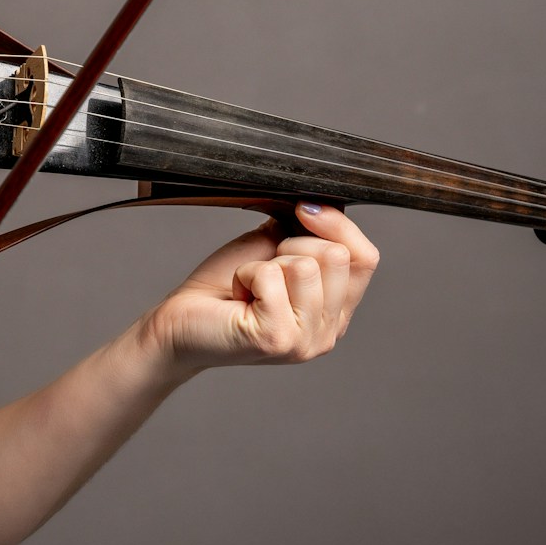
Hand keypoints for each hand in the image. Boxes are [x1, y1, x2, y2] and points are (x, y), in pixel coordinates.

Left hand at [142, 203, 379, 378]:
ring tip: (249, 285)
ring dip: (265, 263)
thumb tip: (321, 203)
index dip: (338, 225)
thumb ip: (306, 232)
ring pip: (305, 265)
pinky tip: (237, 296)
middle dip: (293, 245)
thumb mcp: (274, 248)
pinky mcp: (277, 339)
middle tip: (263, 268)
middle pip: (338, 257)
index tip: (303, 209)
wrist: (179, 322)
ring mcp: (306, 341)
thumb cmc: (224, 285)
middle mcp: (329, 333)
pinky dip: (246, 274)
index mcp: (336, 312)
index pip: (366, 258)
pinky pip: (272, 276)